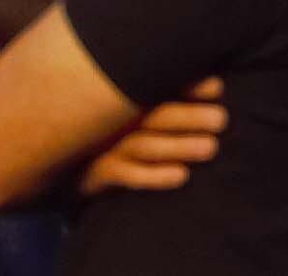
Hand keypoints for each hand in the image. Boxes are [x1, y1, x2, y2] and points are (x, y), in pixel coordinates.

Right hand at [78, 79, 226, 196]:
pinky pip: (129, 175)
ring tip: (211, 148)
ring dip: (180, 145)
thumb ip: (161, 103)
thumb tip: (213, 90)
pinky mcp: (99, 174)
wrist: (65, 169)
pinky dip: (155, 176)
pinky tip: (182, 176)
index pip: (160, 87)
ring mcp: (107, 147)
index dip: (189, 86)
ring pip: (146, 144)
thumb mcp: (130, 114)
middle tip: (221, 121)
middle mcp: (117, 121)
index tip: (216, 88)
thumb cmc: (109, 138)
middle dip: (190, 116)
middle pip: (157, 115)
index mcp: (127, 101)